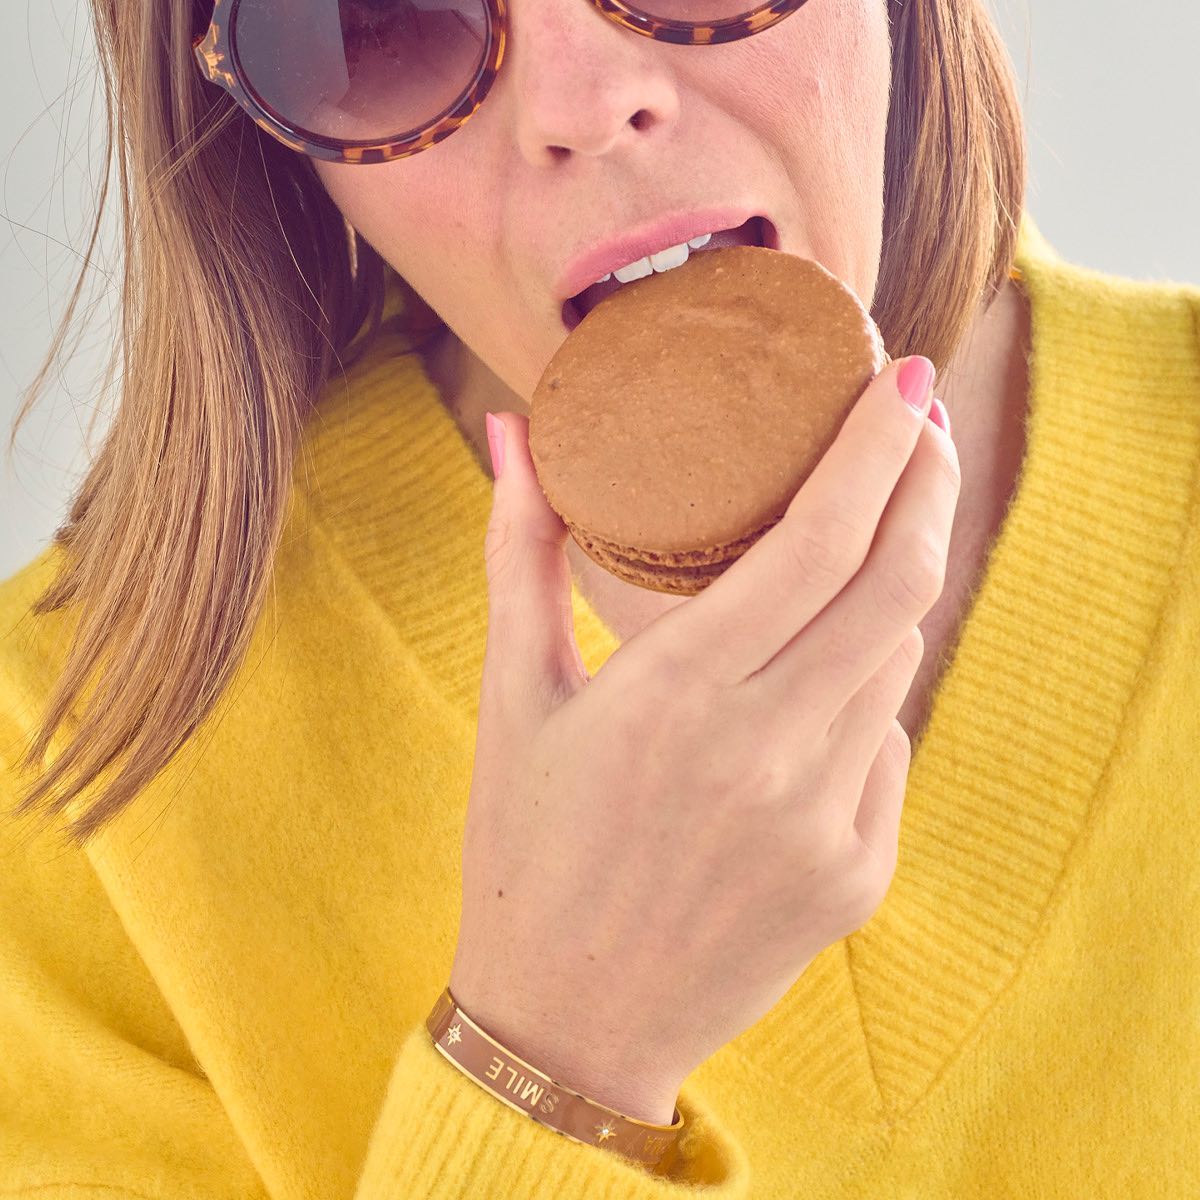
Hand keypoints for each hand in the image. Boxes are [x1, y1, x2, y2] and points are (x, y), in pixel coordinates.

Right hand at [449, 356, 957, 1123]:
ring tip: (869, 531)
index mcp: (673, 700)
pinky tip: (822, 676)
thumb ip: (520, 553)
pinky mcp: (855, 875)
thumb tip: (514, 433)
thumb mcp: (514, 699)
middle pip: (894, 587)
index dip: (874, 449)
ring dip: (896, 581)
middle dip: (925, 485)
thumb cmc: (525, 851)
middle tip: (919, 425)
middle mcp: (764, 757)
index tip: (901, 380)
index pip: (816, 543)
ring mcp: (823, 823)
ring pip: (897, 661)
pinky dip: (867, 689)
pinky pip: (887, 745)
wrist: (566, 1021)